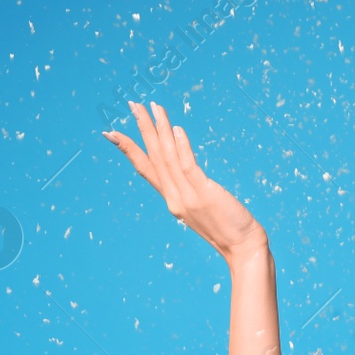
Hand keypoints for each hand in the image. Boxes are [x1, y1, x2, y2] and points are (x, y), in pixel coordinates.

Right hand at [104, 101, 266, 262]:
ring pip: (168, 157)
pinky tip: (176, 128)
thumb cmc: (229, 230)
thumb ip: (192, 192)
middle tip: (133, 103)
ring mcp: (188, 196)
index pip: (145, 169)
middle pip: (154, 157)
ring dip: (159, 130)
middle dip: (143, 128)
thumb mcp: (203, 209)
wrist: (243, 250)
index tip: (111, 132)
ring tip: (152, 107)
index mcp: (172, 201)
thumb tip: (190, 174)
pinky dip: (181, 146)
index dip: (128, 150)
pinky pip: (188, 166)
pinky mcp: (204, 194)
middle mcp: (174, 198)